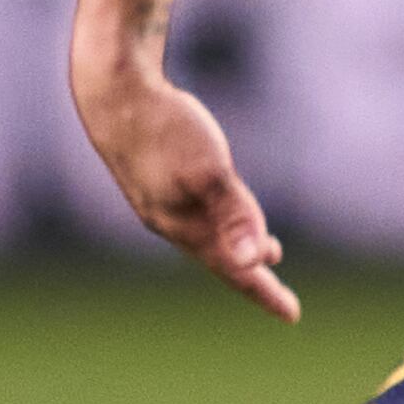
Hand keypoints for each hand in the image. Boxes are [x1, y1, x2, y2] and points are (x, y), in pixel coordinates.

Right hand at [74, 52, 298, 320]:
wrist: (111, 89)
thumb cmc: (163, 128)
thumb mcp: (208, 171)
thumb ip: (235, 216)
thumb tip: (256, 263)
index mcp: (183, 225)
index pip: (232, 269)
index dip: (264, 291)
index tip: (292, 315)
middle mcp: (168, 219)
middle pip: (217, 256)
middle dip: (249, 274)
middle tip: (278, 295)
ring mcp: (157, 197)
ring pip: (204, 234)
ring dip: (234, 247)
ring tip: (266, 255)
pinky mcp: (154, 174)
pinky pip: (193, 210)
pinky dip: (217, 220)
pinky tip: (220, 207)